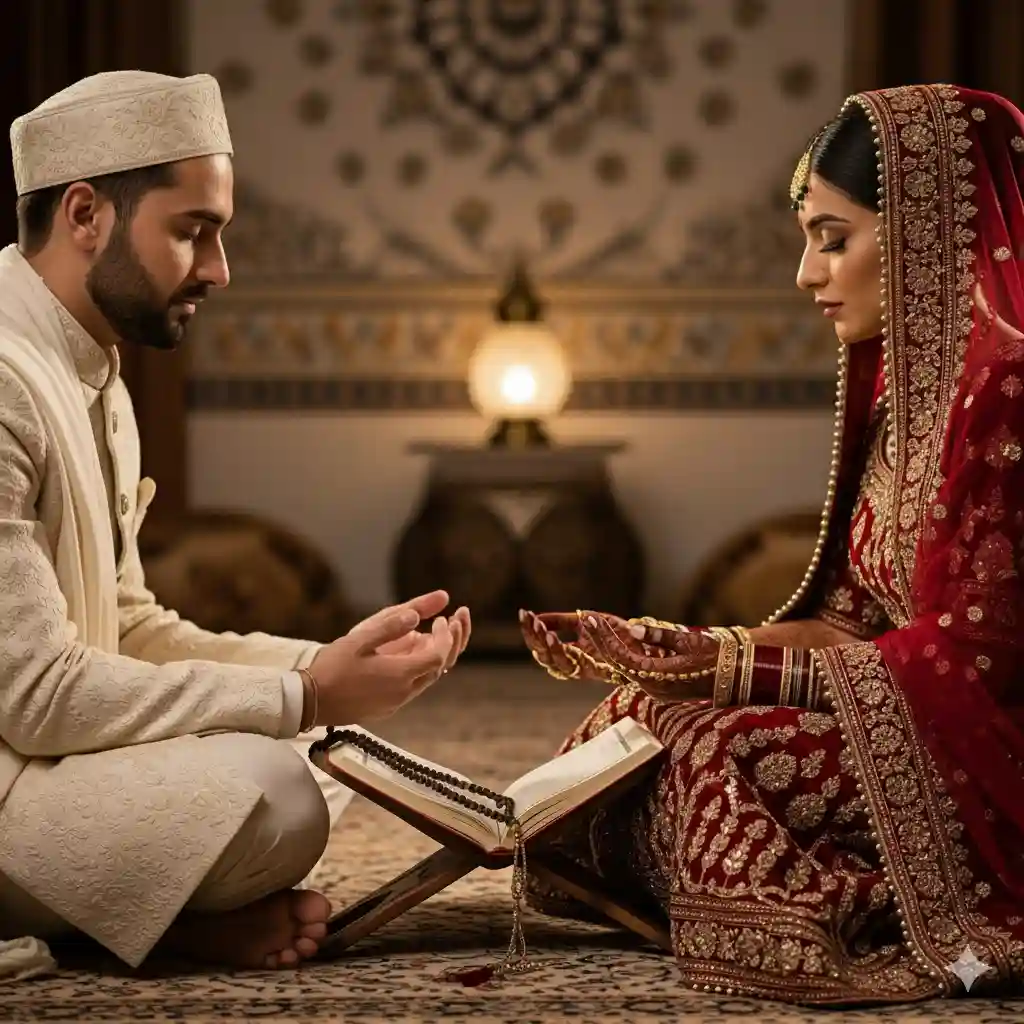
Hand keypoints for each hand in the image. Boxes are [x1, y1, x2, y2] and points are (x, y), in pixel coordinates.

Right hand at [309, 590, 455, 723]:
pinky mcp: (385, 710)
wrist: (308, 702)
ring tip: (421, 639)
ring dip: (427, 661)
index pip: (438, 655)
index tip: (440, 620)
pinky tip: (402, 660)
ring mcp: (394, 704)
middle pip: (435, 670)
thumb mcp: (359, 640)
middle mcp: (402, 692)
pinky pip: (410, 690)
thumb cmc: (331, 668)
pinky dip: (415, 673)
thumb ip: (390, 627)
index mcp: (399, 674)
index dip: (444, 637)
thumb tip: (416, 616)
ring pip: (423, 682)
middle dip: (441, 647)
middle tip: (438, 627)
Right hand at [519, 608, 632, 682]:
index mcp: (570, 653)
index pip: (542, 647)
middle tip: (527, 619)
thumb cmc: (617, 632)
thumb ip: (562, 621)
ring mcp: (584, 669)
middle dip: (533, 638)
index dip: (531, 632)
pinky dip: (559, 649)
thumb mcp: (586, 621)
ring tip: (539, 627)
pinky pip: (572, 665)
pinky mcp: (596, 671)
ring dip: (544, 644)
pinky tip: (551, 634)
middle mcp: (575, 664)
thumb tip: (537, 617)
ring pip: (555, 663)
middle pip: (544, 657)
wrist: (645, 642)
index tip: (524, 614)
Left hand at [578, 613, 720, 702]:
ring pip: (626, 668)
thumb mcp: (688, 641)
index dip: (603, 638)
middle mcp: (653, 688)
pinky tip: (619, 640)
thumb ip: (659, 636)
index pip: (620, 657)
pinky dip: (627, 655)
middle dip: (602, 641)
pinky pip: (638, 671)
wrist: (739, 676)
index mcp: (657, 678)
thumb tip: (633, 628)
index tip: (590, 620)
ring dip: (612, 648)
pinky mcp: (662, 688)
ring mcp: (657, 691)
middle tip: (587, 619)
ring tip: (596, 627)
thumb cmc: (717, 656)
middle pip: (618, 664)